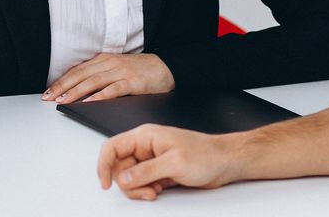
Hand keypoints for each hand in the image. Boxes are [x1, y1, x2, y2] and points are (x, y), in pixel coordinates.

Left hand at [42, 52, 173, 103]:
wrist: (166, 67)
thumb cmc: (139, 71)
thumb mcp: (116, 69)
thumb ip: (99, 76)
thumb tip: (77, 91)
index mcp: (103, 60)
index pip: (77, 71)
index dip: (61, 81)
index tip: (48, 92)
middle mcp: (109, 63)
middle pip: (81, 75)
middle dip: (63, 87)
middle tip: (49, 98)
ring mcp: (121, 72)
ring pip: (93, 81)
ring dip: (76, 92)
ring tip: (63, 101)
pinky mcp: (132, 82)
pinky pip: (113, 89)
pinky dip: (99, 96)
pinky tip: (89, 102)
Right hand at [97, 124, 242, 199]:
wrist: (224, 162)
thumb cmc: (205, 154)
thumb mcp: (174, 163)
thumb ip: (145, 171)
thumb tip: (122, 179)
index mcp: (145, 136)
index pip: (112, 147)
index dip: (104, 165)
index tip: (105, 184)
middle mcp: (145, 147)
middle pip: (119, 166)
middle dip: (127, 183)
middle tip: (146, 191)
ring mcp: (151, 159)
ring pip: (129, 177)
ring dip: (138, 189)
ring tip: (155, 192)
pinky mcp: (158, 170)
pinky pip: (141, 183)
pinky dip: (146, 190)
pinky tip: (159, 190)